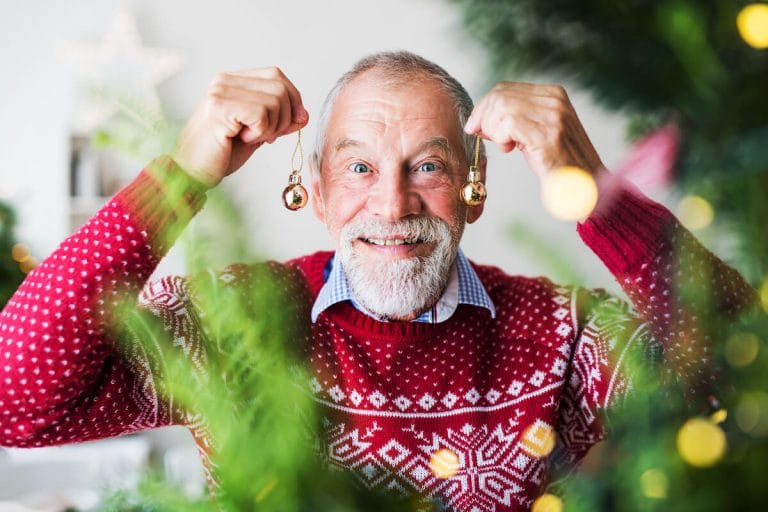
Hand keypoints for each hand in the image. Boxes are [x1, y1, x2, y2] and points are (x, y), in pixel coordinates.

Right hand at [173, 67, 308, 187]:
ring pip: (275, 100)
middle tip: (268, 136)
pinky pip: (262, 114)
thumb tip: (304, 115)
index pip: (276, 75)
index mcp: (232, 81)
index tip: (292, 123)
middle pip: (280, 86)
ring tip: (249, 138)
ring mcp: (221, 91)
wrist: (191, 173)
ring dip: (272, 127)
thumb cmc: (220, 155)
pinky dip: (260, 132)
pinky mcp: (220, 106)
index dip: (293, 99)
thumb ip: (278, 121)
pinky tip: (241, 139)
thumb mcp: (258, 135)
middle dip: (286, 116)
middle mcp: (225, 80)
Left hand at [464, 82, 603, 180]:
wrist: (587, 185)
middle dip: (483, 117)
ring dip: (492, 129)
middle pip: (500, 96)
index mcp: (553, 94)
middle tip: (483, 136)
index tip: (476, 126)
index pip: (504, 88)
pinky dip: (500, 137)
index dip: (484, 107)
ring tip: (504, 145)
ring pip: (502, 108)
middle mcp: (555, 100)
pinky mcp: (548, 135)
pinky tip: (510, 148)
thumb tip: (481, 118)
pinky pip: (508, 124)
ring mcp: (554, 116)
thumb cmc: (559, 163)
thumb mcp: (537, 132)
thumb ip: (516, 119)